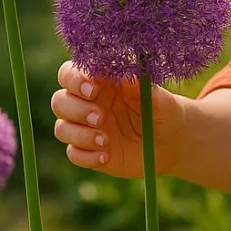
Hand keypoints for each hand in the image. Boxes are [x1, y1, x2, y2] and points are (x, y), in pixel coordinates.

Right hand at [50, 60, 187, 178]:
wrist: (171, 142)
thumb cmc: (164, 111)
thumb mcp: (160, 99)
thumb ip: (144, 87)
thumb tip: (130, 76)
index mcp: (100, 82)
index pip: (70, 73)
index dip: (75, 79)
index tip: (93, 88)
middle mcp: (88, 103)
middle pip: (60, 101)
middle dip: (75, 109)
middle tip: (101, 117)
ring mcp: (86, 128)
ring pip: (62, 128)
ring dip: (79, 134)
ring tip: (106, 140)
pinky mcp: (89, 151)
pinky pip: (73, 154)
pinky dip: (86, 156)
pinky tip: (107, 156)